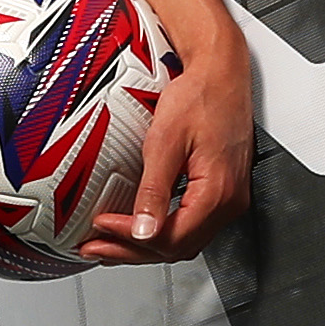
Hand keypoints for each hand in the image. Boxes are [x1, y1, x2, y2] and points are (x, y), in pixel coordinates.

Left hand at [80, 16, 253, 263]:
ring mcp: (229, 199)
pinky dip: (162, 233)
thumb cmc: (201, 96)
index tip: (102, 227)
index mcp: (218, 192)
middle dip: (132, 252)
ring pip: (184, 242)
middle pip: (177, 248)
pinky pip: (192, 226)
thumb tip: (143, 230)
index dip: (131, 239)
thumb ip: (154, 190)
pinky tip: (141, 229)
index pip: (171, 237)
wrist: (222, 73)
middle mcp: (229, 201)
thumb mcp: (167, 141)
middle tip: (96, 247)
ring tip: (110, 244)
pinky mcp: (223, 192)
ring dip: (146, 247)